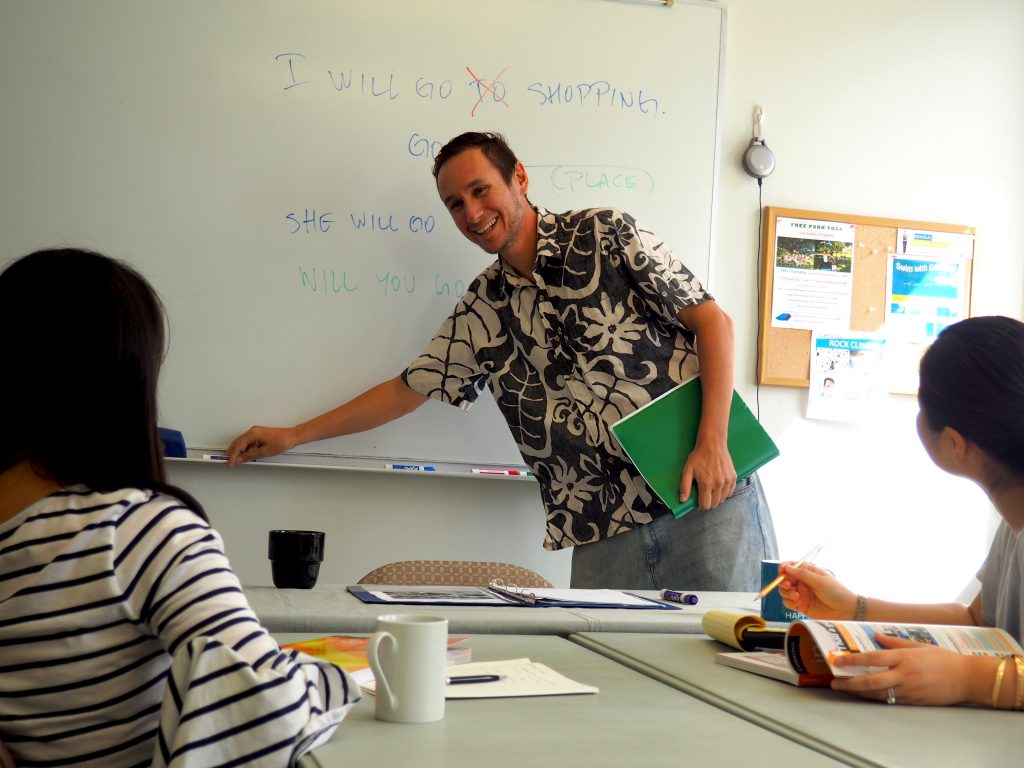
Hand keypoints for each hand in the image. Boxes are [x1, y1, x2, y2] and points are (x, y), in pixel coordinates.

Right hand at [225, 425, 297, 465]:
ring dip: (238, 451)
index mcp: (253, 433)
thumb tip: (240, 459)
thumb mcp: (264, 452)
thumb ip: (250, 456)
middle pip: (238, 443)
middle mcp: (253, 431)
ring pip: (242, 442)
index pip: (238, 445)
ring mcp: (256, 432)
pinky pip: (248, 442)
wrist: (292, 437)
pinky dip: (245, 448)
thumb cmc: (281, 441)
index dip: (232, 455)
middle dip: (232, 452)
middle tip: (229, 461)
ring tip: (236, 460)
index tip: (229, 462)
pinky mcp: (259, 434)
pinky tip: (245, 455)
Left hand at [679, 439, 735, 508]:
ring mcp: (728, 481)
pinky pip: (730, 492)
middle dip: (708, 502)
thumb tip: (683, 500)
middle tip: (704, 494)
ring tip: (711, 489)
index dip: (701, 505)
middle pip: (715, 504)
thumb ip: (685, 486)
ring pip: (723, 499)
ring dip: (717, 497)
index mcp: (707, 484)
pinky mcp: (733, 477)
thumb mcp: (687, 470)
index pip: (706, 505)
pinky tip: (719, 486)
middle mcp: (719, 484)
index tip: (699, 500)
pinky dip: (725, 492)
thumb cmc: (699, 457)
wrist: (713, 444)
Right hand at [778, 562, 856, 619]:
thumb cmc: (836, 592)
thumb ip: (802, 574)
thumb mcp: (820, 581)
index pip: (790, 566)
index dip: (783, 568)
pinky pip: (788, 602)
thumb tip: (786, 567)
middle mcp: (802, 582)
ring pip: (784, 591)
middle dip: (782, 582)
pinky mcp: (800, 605)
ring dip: (786, 593)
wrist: (846, 611)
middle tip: (788, 586)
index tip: (782, 572)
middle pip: (784, 579)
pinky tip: (797, 603)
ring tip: (796, 597)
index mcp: (807, 572)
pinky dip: (789, 602)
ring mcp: (801, 594)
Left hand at [830, 633, 973, 705]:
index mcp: (904, 658)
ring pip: (878, 694)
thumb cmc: (944, 659)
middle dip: (849, 683)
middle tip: (834, 682)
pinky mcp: (914, 702)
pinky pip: (890, 700)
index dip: (852, 660)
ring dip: (859, 692)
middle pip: (870, 681)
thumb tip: (876, 635)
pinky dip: (875, 698)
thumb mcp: (918, 645)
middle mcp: (903, 675)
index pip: (872, 659)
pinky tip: (864, 695)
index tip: (837, 659)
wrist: (967, 679)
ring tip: (844, 688)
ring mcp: (908, 691)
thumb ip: (894, 641)